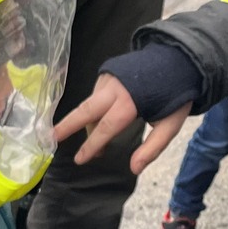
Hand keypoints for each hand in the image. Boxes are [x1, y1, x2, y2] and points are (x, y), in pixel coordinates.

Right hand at [51, 73, 190, 171]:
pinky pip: (95, 96)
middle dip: (67, 126)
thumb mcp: (171, 124)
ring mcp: (109, 78)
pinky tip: (103, 123)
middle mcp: (115, 88)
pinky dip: (95, 111)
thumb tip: (134, 169)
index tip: (80, 160)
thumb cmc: (176, 95)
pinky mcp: (107, 73)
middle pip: (86, 110)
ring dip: (88, 125)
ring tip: (97, 146)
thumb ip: (153, 147)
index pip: (106, 127)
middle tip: (50, 138)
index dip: (92, 145)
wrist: (177, 59)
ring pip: (90, 105)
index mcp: (131, 101)